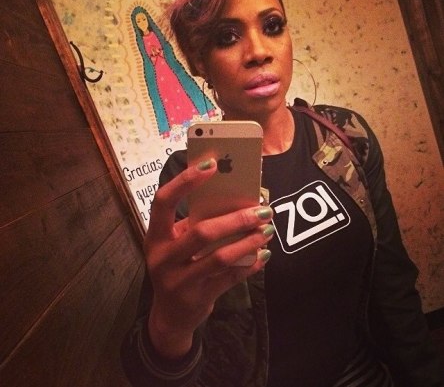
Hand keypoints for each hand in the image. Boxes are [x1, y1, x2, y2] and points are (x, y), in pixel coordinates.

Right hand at [145, 159, 273, 358]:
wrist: (169, 316)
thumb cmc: (176, 267)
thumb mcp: (176, 245)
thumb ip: (195, 224)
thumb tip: (234, 200)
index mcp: (155, 236)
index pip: (163, 201)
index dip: (185, 181)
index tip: (212, 164)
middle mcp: (162, 258)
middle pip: (202, 232)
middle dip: (237, 219)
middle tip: (263, 209)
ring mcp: (179, 281)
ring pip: (220, 257)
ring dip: (249, 241)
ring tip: (267, 230)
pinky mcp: (198, 298)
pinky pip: (231, 278)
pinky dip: (251, 264)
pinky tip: (264, 254)